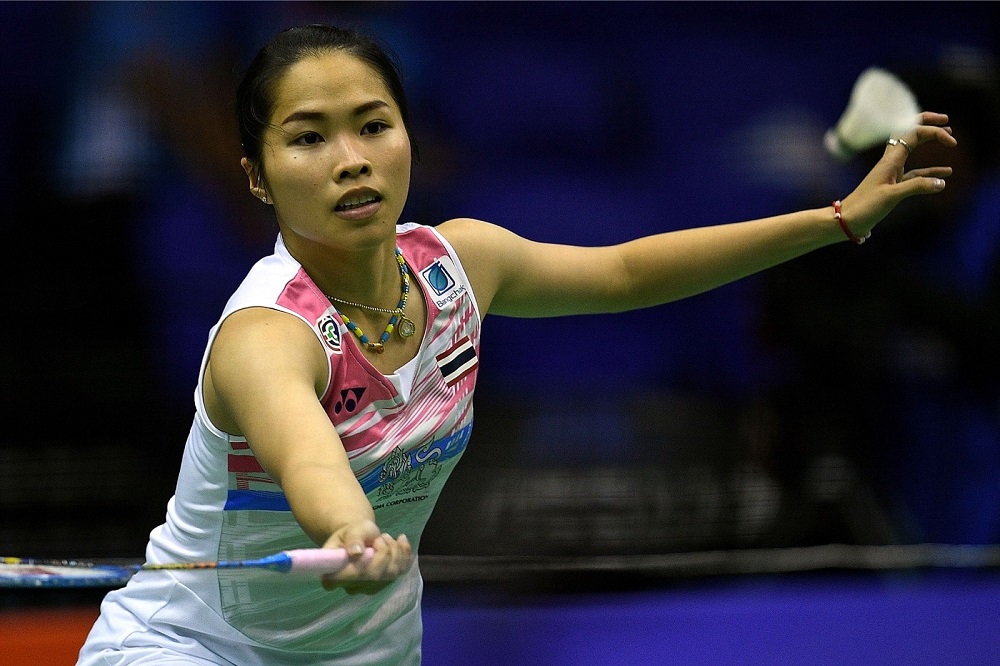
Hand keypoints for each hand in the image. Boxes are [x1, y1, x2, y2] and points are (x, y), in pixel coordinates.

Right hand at [319, 519, 412, 593]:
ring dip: (394, 551)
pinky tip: (401, 540)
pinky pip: (401, 570)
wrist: (361, 535)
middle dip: (383, 552)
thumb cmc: (352, 533)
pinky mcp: (386, 583)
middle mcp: (353, 586)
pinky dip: (405, 553)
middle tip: (380, 537)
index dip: (361, 566)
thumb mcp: (350, 531)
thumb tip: (356, 552)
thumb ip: (352, 540)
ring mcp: (371, 587)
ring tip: (386, 537)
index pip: (349, 580)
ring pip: (391, 574)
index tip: (367, 549)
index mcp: (335, 575)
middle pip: (374, 576)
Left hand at [839, 111, 956, 238]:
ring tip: (949, 139)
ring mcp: (892, 172)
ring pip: (913, 151)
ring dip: (929, 142)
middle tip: (946, 121)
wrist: (846, 221)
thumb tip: (941, 182)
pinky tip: (945, 174)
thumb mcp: (891, 196)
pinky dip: (930, 171)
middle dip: (928, 124)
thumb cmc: (864, 207)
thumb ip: (916, 187)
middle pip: (910, 134)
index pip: (913, 133)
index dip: (934, 131)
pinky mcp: (893, 185)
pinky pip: (915, 173)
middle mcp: (891, 162)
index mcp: (890, 160)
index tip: (951, 142)